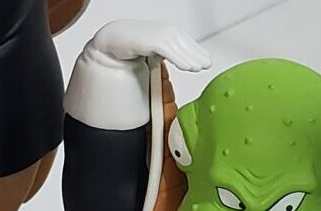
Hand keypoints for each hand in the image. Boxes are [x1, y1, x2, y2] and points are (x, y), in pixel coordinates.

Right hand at [88, 20, 210, 72]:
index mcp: (168, 33)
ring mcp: (159, 35)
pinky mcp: (151, 41)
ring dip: (190, 58)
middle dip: (197, 54)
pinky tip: (187, 67)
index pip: (187, 42)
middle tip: (206, 65)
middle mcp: (166, 32)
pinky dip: (179, 59)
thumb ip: (166, 53)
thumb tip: (177, 61)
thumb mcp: (154, 49)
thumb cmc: (132, 42)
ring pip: (179, 49)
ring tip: (198, 68)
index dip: (197, 51)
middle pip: (186, 45)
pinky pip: (168, 51)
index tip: (206, 60)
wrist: (114, 37)